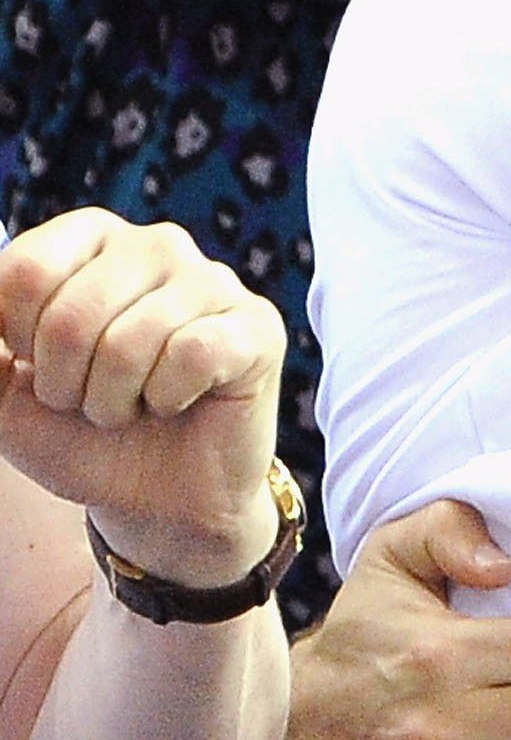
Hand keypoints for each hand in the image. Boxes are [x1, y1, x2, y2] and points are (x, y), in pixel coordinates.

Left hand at [0, 209, 281, 585]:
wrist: (154, 499)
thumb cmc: (80, 434)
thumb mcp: (3, 394)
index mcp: (92, 240)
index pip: (26, 270)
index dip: (17, 341)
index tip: (39, 366)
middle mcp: (156, 245)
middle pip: (73, 314)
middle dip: (65, 385)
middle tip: (87, 401)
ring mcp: (214, 281)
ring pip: (132, 340)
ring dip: (114, 401)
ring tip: (131, 407)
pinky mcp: (257, 326)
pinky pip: (192, 353)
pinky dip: (168, 396)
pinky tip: (179, 401)